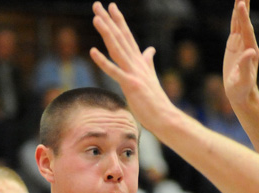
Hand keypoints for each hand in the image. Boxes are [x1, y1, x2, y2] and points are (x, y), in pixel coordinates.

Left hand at [89, 3, 177, 133]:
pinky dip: (103, 62)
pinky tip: (92, 51)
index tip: (111, 7)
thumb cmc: (155, 101)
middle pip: (120, 37)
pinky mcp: (131, 85)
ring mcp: (134, 73)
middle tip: (97, 4)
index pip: (127, 37)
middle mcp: (136, 63)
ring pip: (117, 49)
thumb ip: (148, 62)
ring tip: (96, 18)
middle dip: (108, 20)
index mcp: (139, 61)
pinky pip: (114, 71)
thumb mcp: (150, 77)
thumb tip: (150, 49)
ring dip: (106, 33)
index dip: (119, 21)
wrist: (165, 116)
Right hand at [223, 0, 258, 107]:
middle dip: (244, 5)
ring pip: (240, 21)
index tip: (240, 3)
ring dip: (240, 7)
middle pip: (245, 20)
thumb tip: (250, 52)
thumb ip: (246, 66)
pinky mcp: (234, 46)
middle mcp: (247, 43)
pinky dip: (235, 16)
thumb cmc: (242, 90)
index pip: (246, 29)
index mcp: (250, 49)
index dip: (243, 17)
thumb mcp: (244, 80)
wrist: (242, 94)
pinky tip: (236, 8)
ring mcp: (241, 43)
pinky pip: (234, 27)